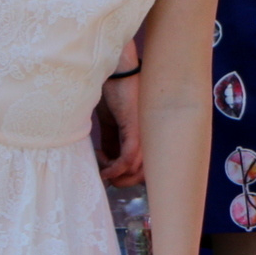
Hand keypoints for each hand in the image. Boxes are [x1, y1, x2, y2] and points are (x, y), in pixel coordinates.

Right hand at [97, 53, 142, 183]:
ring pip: (138, 169)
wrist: (114, 72)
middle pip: (147, 173)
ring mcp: (146, 134)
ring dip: (117, 175)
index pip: (148, 167)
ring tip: (102, 168)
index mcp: (148, 137)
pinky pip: (129, 158)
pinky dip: (116, 168)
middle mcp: (152, 138)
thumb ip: (112, 142)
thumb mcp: (111, 123)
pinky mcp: (135, 129)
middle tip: (107, 178)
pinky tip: (105, 169)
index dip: (131, 178)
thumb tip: (107, 161)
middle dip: (126, 182)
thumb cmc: (113, 93)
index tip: (111, 176)